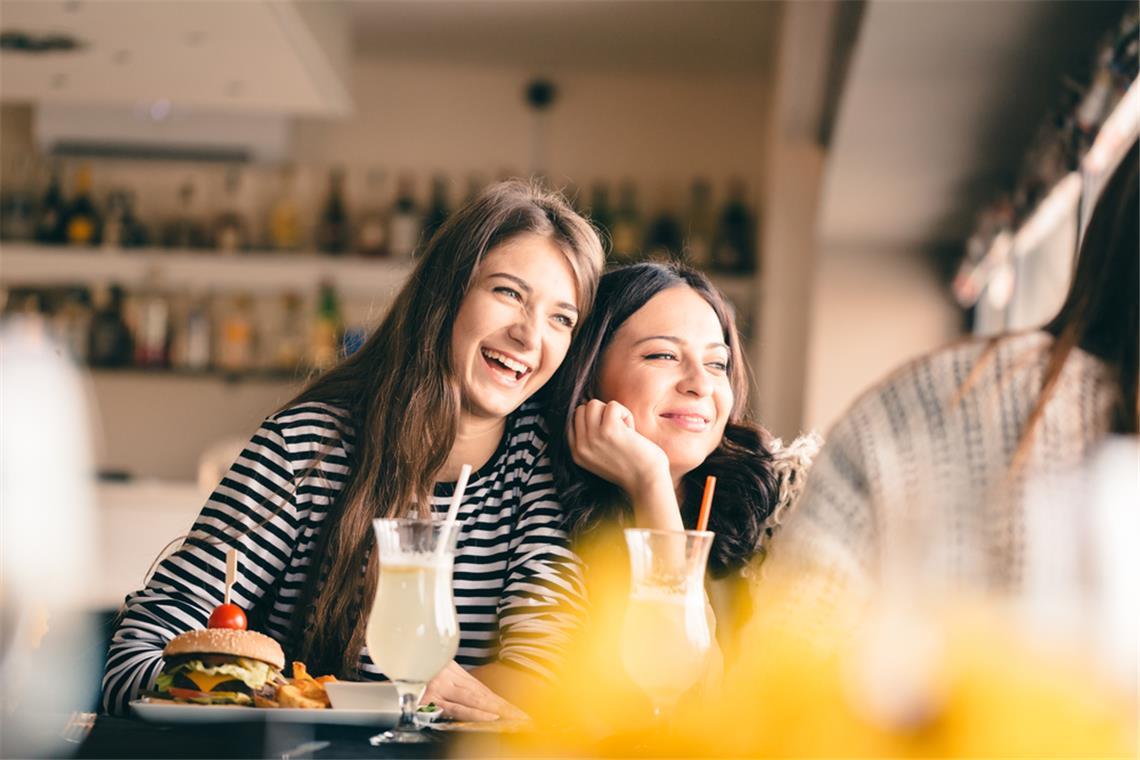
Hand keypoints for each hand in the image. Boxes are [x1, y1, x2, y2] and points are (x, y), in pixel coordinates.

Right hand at [419, 661, 527, 721]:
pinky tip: (485, 717)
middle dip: (503, 709)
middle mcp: (448, 678)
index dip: (501, 703)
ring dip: (493, 712)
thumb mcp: (434, 670)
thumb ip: (451, 684)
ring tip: (510, 720)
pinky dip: (471, 713)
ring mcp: (438, 687)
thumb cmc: (414, 662)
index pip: (482, 691)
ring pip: (471, 701)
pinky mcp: (426, 696)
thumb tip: (471, 700)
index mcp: (453, 673)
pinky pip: (452, 707)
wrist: (395, 647)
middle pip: (480, 696)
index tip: (519, 714)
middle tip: (523, 719)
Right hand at [570, 400, 680, 529]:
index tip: (608, 432)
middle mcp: (580, 446)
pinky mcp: (609, 430)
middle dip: (601, 414)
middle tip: (617, 431)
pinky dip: (625, 414)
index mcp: (576, 453)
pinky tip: (631, 431)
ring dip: (612, 412)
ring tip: (624, 430)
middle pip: (581, 409)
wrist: (647, 482)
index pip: (573, 421)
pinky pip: (613, 406)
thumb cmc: (630, 467)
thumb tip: (588, 406)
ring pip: (593, 404)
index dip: (592, 420)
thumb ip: (590, 439)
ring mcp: (593, 438)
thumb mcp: (599, 457)